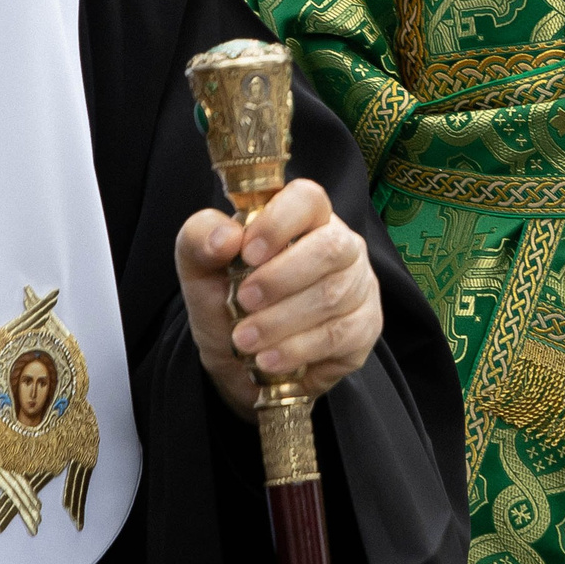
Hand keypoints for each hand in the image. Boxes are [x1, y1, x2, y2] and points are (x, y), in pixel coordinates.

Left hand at [176, 177, 381, 420]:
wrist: (242, 365)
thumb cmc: (227, 302)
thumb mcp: (200, 270)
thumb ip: (199, 240)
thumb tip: (225, 237)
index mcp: (302, 219)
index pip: (308, 198)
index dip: (280, 222)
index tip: (247, 253)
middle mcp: (340, 244)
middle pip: (330, 247)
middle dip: (281, 278)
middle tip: (243, 301)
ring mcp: (359, 284)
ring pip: (333, 295)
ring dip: (280, 321)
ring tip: (244, 340)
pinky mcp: (365, 326)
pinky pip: (340, 334)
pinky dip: (297, 349)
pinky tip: (268, 359)